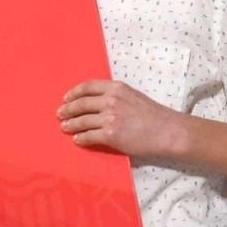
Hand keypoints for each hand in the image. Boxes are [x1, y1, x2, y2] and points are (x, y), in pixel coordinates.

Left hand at [58, 79, 181, 158]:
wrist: (166, 131)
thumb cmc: (153, 115)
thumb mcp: (133, 96)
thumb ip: (116, 96)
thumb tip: (97, 103)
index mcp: (117, 88)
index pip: (88, 87)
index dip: (74, 92)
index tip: (66, 98)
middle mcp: (111, 100)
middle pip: (81, 103)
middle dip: (68, 109)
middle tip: (60, 114)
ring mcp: (110, 118)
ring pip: (82, 121)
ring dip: (71, 125)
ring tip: (65, 128)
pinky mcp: (110, 135)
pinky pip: (89, 136)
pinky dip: (81, 138)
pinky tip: (78, 140)